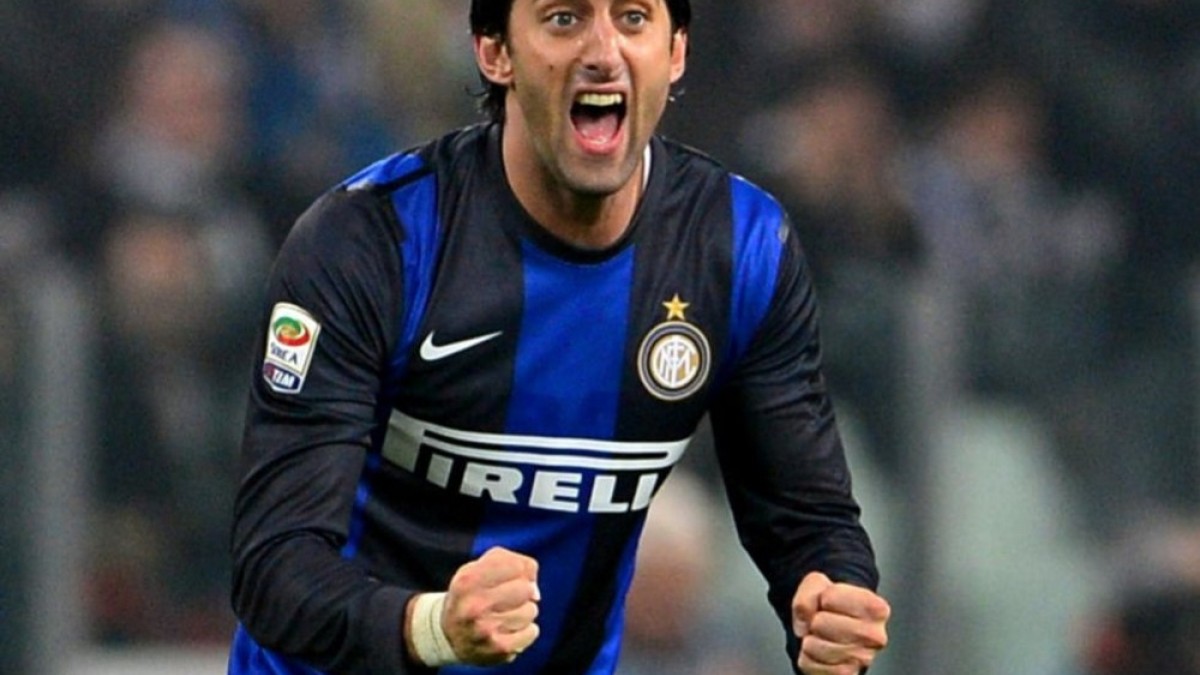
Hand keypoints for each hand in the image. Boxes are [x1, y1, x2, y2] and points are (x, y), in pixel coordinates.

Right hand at [442, 546, 540, 664]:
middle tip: (508, 599)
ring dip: (524, 612)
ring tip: (506, 615)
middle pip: (526, 589)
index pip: (516, 566)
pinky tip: (510, 630)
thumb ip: (511, 562)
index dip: (520, 570)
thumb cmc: (471, 596)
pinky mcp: (499, 648)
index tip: (511, 577)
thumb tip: (535, 590)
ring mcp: (486, 629)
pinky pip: (532, 632)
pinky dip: (526, 631)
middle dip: (522, 592)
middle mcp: (474, 605)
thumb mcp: (478, 569)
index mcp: (468, 580)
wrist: (448, 636)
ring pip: (531, 611)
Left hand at [792, 572, 889, 674]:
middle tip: (826, 621)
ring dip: (810, 639)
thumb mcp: (820, 584)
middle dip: (815, 619)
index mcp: (877, 609)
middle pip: (820, 623)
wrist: (839, 627)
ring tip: (823, 635)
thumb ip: (809, 591)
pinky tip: (821, 651)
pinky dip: (807, 657)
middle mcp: (875, 636)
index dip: (822, 597)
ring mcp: (862, 660)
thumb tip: (806, 619)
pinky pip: (810, 665)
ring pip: (813, 646)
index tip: (831, 601)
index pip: (830, 597)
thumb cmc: (834, 605)